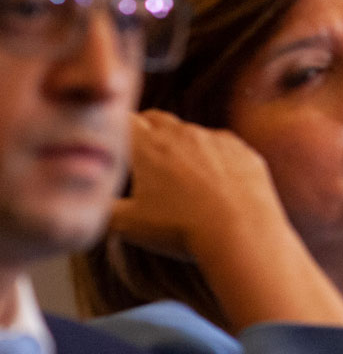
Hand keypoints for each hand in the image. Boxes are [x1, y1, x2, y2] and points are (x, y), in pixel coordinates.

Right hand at [109, 110, 289, 261]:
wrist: (243, 234)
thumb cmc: (182, 230)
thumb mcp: (128, 225)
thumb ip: (103, 209)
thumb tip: (88, 203)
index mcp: (147, 145)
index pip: (123, 121)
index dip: (116, 129)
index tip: (114, 141)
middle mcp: (182, 133)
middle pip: (156, 119)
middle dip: (146, 131)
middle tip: (141, 152)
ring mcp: (216, 139)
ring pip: (192, 131)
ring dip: (182, 144)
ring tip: (180, 174)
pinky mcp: (244, 151)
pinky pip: (224, 145)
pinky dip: (216, 156)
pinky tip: (216, 181)